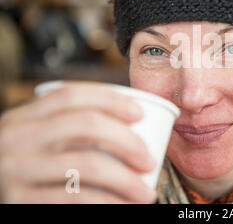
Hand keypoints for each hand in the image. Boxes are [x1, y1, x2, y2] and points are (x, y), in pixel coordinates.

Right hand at [0, 82, 157, 203]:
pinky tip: (125, 206)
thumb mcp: (33, 142)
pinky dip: (110, 203)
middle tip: (149, 160)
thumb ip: (65, 130)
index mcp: (22, 118)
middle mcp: (15, 138)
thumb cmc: (26, 172)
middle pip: (86, 124)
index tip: (140, 113)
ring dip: (127, 180)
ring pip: (88, 163)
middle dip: (128, 141)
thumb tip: (129, 125)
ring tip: (146, 193)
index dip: (111, 100)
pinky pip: (77, 198)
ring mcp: (15, 170)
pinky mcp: (18, 201)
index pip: (71, 94)